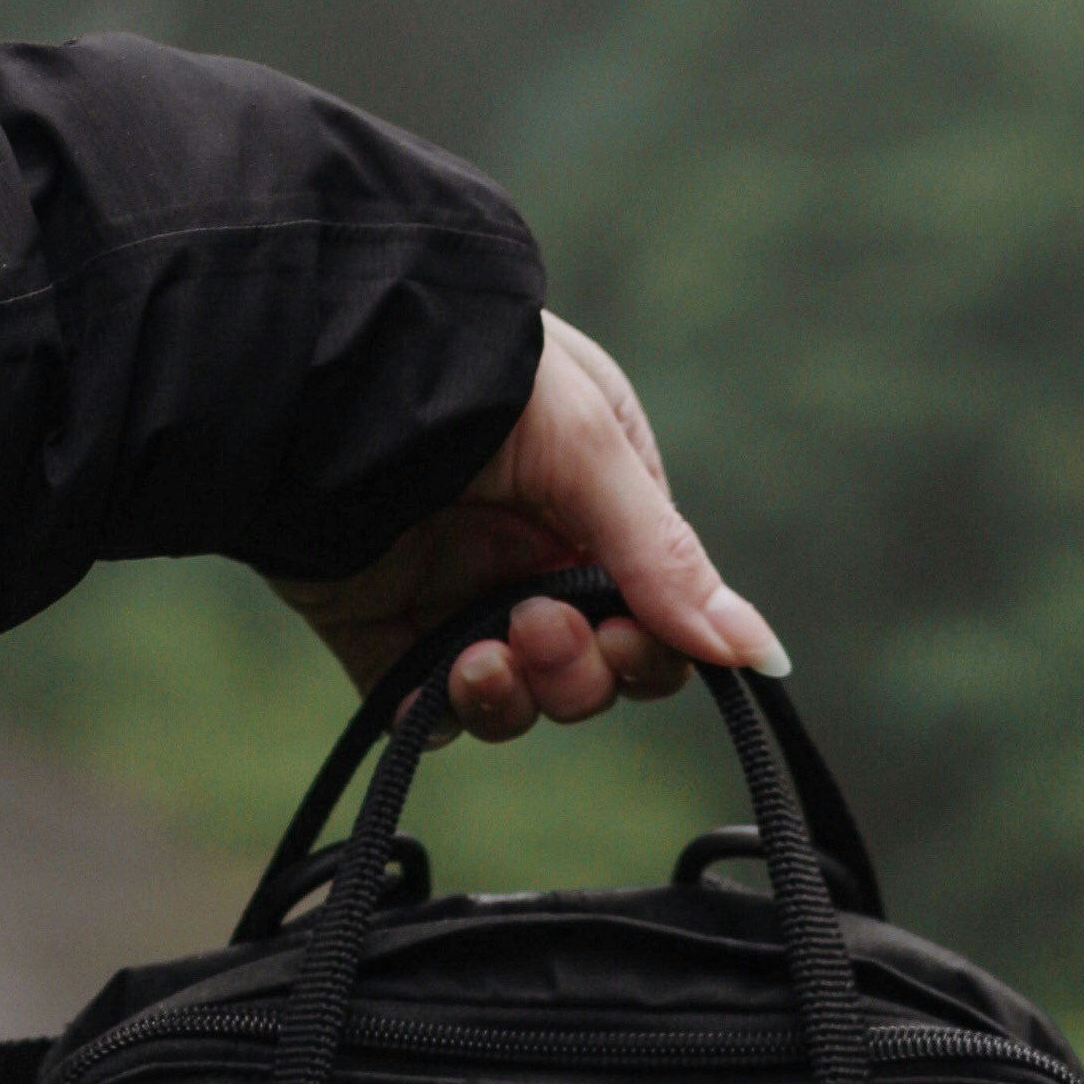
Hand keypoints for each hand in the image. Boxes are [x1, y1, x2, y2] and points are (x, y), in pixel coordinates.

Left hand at [267, 313, 788, 738]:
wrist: (319, 369)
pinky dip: (440, 714)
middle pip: (596, 672)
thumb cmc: (471, 376)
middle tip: (536, 627)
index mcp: (600, 499)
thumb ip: (666, 561)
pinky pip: (430, 711)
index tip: (625, 639)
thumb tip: (764, 656)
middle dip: (579, 671)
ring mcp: (458, 596)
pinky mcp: (383, 633)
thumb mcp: (591, 450)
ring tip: (481, 656)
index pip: (658, 614)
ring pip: (522, 699)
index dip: (652, 648)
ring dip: (517, 695)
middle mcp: (534, 553)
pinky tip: (436, 687)